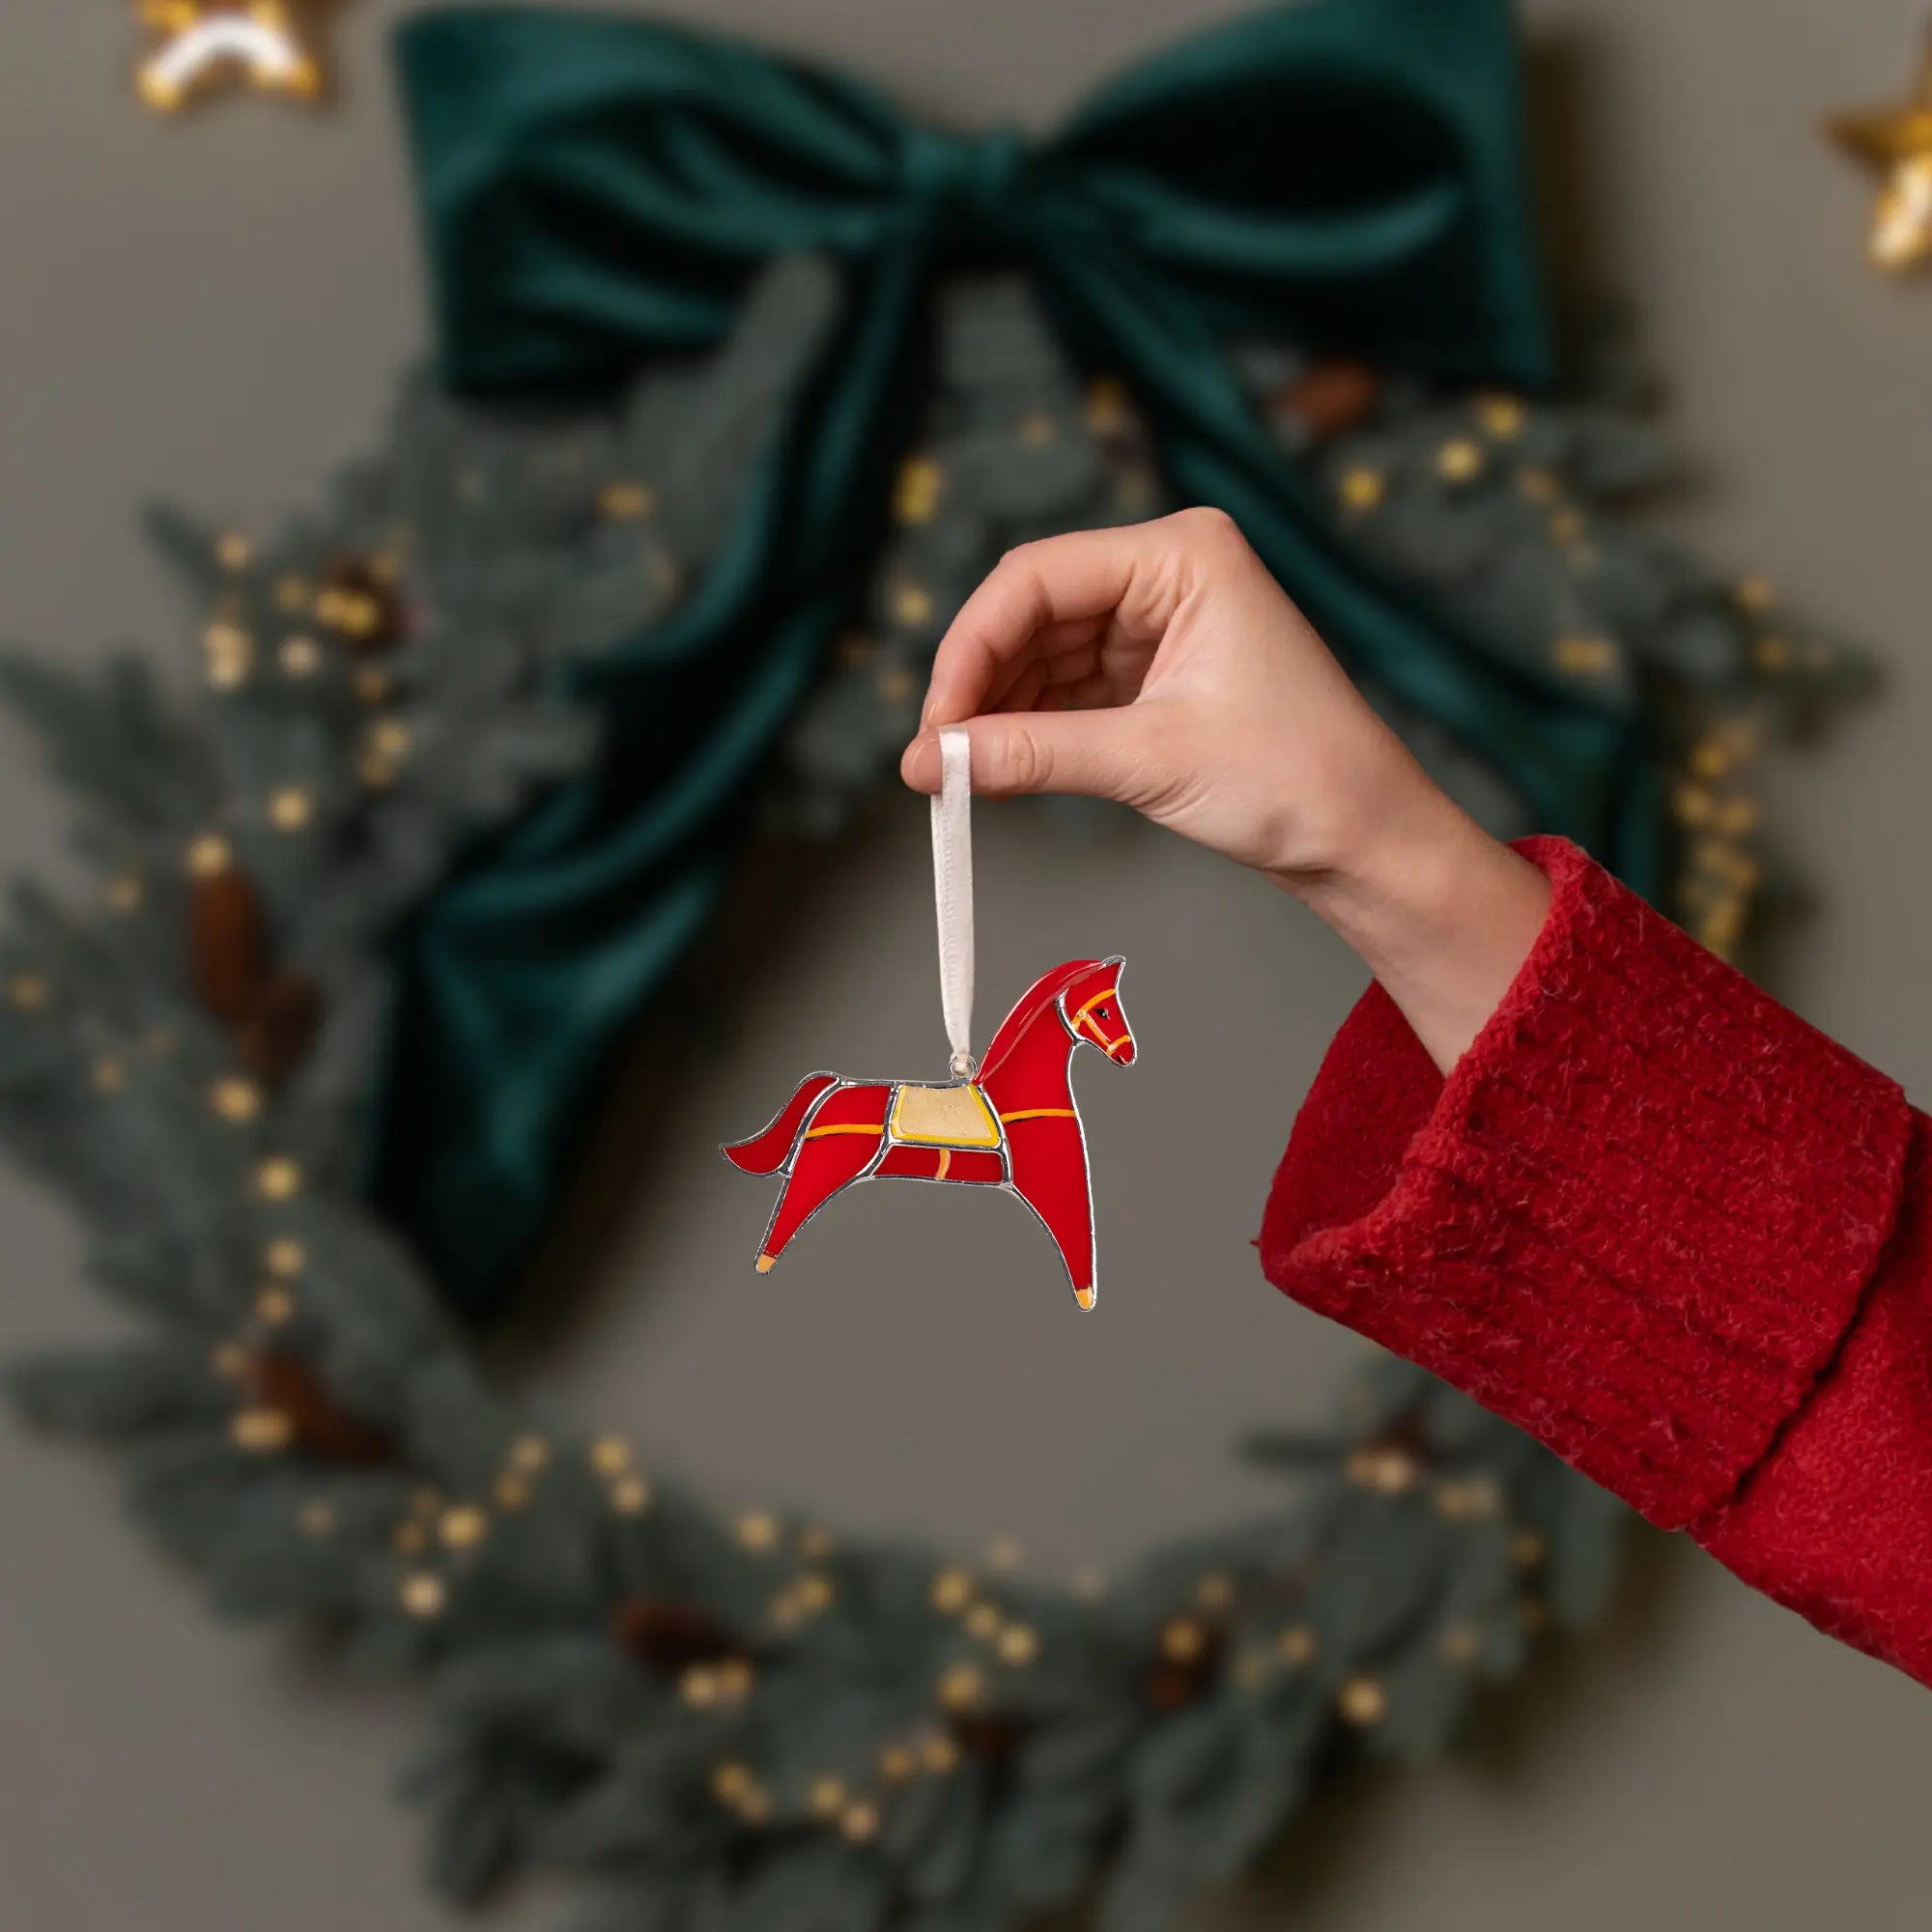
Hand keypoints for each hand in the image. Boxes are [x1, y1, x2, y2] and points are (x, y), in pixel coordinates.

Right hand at [900, 510, 1549, 1068]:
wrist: (1367, 840)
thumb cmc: (1297, 780)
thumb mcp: (1148, 762)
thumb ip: (1031, 754)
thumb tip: (930, 762)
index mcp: (1182, 554)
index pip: (1037, 578)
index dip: (970, 649)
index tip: (934, 723)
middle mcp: (1168, 573)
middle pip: (1031, 613)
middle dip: (978, 685)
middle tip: (932, 758)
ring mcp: (1161, 622)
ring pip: (1042, 654)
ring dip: (997, 712)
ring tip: (956, 776)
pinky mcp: (1157, 674)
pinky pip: (1068, 689)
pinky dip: (1030, 729)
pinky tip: (995, 769)